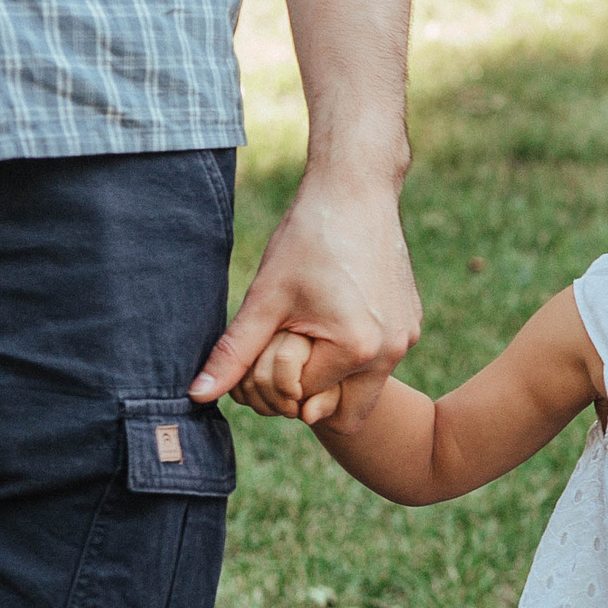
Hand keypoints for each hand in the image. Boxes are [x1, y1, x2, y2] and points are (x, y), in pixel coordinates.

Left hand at [190, 172, 418, 432]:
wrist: (357, 192)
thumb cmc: (307, 240)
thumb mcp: (265, 299)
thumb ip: (233, 354)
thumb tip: (195, 397)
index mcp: (356, 350)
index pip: (302, 399)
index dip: (273, 381)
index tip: (265, 345)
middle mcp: (392, 351)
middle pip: (344, 415)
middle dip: (308, 398)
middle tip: (286, 355)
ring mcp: (407, 338)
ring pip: (363, 389)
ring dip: (331, 376)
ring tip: (309, 330)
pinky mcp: (412, 323)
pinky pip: (378, 361)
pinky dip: (352, 354)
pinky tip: (334, 313)